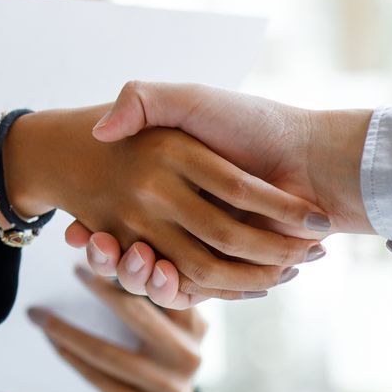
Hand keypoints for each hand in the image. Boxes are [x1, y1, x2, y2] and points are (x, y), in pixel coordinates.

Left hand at [29, 264, 206, 391]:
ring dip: (66, 329)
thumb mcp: (168, 324)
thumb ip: (150, 291)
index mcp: (195, 325)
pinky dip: (72, 358)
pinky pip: (99, 379)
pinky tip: (52, 342)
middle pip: (136, 314)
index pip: (163, 287)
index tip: (100, 243)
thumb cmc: (158, 354)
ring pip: (106, 352)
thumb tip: (101, 249)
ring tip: (38, 314)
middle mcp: (189, 355)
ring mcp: (170, 386)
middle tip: (72, 268)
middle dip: (99, 286)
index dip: (131, 264)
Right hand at [68, 82, 372, 303]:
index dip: (88, 233)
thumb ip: (142, 100)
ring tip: (139, 262)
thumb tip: (100, 131)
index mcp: (163, 186)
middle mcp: (179, 219)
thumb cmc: (253, 123)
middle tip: (103, 250)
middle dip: (110, 262)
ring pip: (156, 278)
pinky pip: (193, 291)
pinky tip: (167, 277)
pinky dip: (179, 291)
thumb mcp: (189, 100)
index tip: (76, 234)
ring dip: (140, 279)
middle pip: (128, 256)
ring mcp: (203, 246)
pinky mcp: (228, 269)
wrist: (314, 158)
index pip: (112, 218)